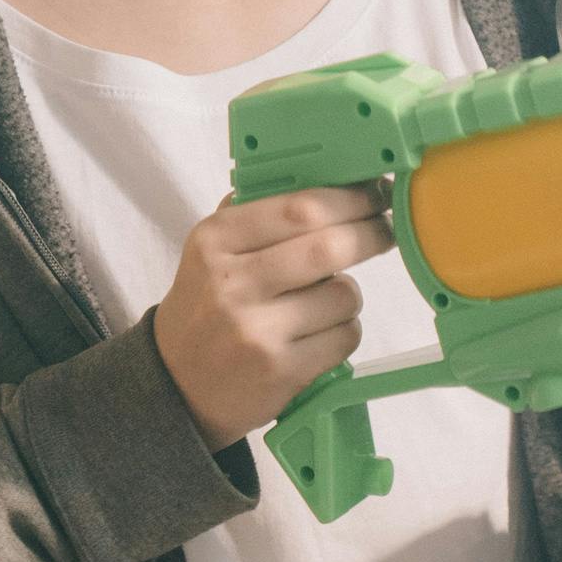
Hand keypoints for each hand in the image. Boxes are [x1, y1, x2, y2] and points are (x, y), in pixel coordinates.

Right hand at [153, 186, 394, 451]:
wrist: (177, 382)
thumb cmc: (208, 305)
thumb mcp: (213, 249)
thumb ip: (259, 211)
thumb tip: (333, 179)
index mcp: (216, 240)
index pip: (299, 207)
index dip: (350, 198)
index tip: (376, 194)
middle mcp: (232, 284)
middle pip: (328, 247)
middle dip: (369, 235)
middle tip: (383, 232)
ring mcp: (257, 331)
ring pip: (345, 296)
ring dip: (349, 294)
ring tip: (323, 302)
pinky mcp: (281, 371)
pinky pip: (345, 337)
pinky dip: (344, 331)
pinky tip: (317, 335)